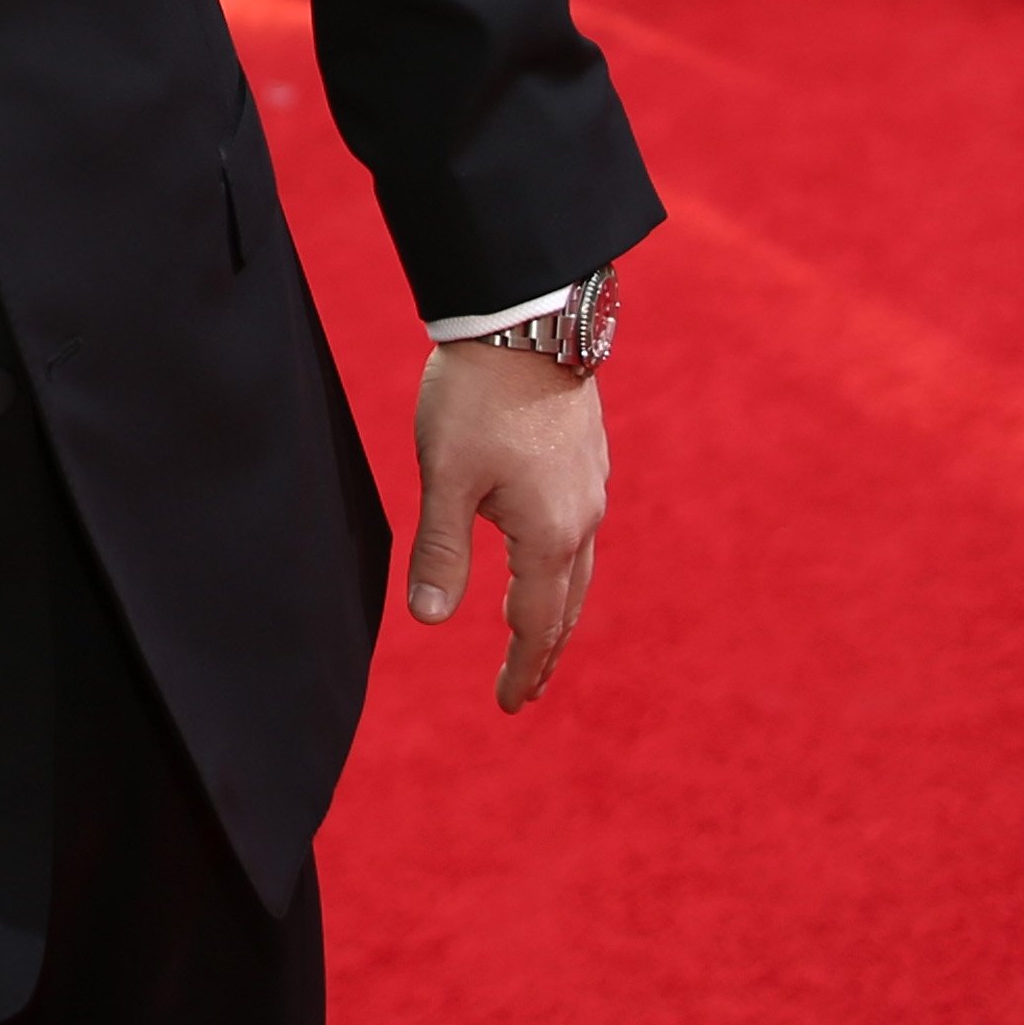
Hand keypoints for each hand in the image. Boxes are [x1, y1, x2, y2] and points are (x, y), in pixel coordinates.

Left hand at [411, 335, 610, 710]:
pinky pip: (583, 534)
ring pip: (579, 570)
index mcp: (548, 535)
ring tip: (539, 638)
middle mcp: (582, 520)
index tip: (510, 705)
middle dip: (545, 652)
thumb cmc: (477, 397)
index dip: (522, 668)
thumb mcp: (444, 476)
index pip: (535, 624)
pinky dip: (566, 568)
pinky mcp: (589, 458)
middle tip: (527, 691)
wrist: (527, 319)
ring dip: (559, 612)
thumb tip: (431, 621)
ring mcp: (592, 488)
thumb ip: (440, 551)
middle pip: (567, 606)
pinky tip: (550, 561)